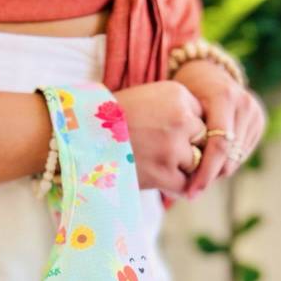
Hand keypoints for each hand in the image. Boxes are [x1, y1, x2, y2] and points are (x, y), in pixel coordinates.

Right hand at [114, 81, 206, 198]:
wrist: (78, 139)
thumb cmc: (108, 122)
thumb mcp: (146, 101)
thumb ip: (174, 112)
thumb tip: (202, 134)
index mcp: (177, 93)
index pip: (201, 116)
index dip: (187, 130)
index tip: (166, 135)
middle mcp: (181, 118)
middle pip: (203, 140)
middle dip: (188, 149)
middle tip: (162, 153)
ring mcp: (173, 147)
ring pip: (195, 163)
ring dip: (179, 169)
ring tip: (155, 166)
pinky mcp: (163, 172)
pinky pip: (184, 184)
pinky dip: (174, 187)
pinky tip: (159, 182)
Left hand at [173, 59, 266, 196]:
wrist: (205, 72)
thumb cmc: (182, 94)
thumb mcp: (176, 108)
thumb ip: (181, 134)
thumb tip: (177, 178)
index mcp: (223, 97)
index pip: (218, 146)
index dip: (204, 173)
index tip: (189, 193)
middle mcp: (244, 103)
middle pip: (229, 156)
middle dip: (209, 177)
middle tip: (190, 193)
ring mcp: (255, 112)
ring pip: (235, 159)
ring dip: (215, 173)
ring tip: (194, 180)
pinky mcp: (259, 122)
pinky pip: (241, 155)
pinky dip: (224, 164)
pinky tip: (207, 165)